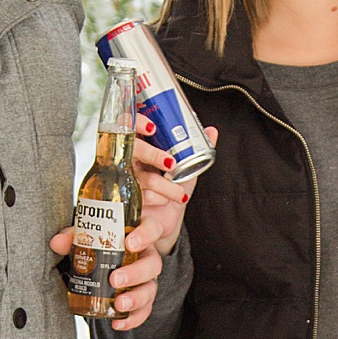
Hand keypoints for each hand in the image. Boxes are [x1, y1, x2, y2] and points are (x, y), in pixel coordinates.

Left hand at [49, 209, 165, 330]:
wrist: (108, 257)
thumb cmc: (102, 243)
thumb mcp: (88, 236)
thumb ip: (73, 236)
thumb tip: (57, 242)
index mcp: (139, 236)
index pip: (151, 230)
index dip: (145, 236)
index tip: (129, 243)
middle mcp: (148, 257)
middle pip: (153, 264)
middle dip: (136, 273)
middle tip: (115, 279)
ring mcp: (147, 279)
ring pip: (150, 289)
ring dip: (136, 298)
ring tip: (119, 304)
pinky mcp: (143, 298)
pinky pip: (144, 310)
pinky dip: (132, 319)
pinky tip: (118, 323)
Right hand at [132, 118, 217, 255]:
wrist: (164, 217)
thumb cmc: (170, 185)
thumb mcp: (185, 165)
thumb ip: (196, 147)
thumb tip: (212, 131)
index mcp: (139, 145)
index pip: (128, 124)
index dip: (137, 122)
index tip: (152, 127)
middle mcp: (129, 159)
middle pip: (132, 148)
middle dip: (151, 154)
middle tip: (170, 162)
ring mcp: (125, 178)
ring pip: (141, 176)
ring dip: (166, 185)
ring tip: (180, 192)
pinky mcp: (126, 197)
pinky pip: (142, 194)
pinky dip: (159, 198)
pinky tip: (167, 200)